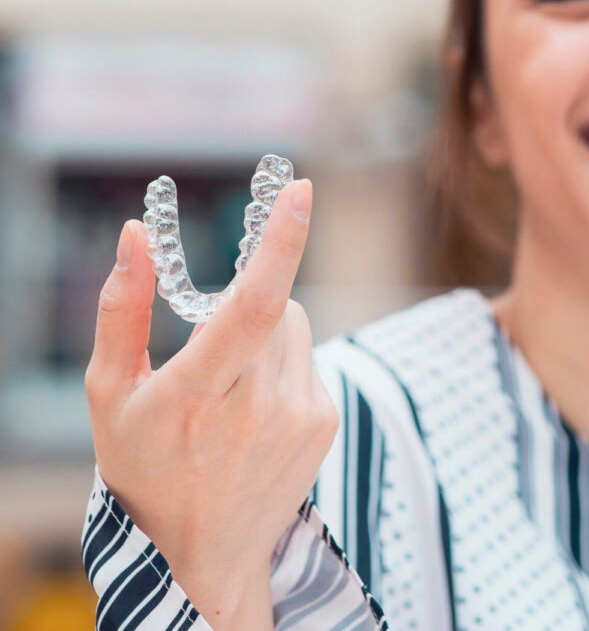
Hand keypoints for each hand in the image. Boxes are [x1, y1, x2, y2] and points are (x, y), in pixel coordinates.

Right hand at [85, 179, 338, 629]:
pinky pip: (308, 356)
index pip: (253, 305)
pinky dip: (283, 363)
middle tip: (212, 351)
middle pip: (275, 305)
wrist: (198, 553)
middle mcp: (257, 407)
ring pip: (296, 324)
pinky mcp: (323, 422)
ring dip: (267, 332)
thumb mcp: (111, 392)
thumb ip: (121, 308)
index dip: (280, 242)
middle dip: (247, 303)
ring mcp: (299, 417)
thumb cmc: (144, 465)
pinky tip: (256, 409)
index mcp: (196, 395)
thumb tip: (136, 234)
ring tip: (232, 387)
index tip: (299, 190)